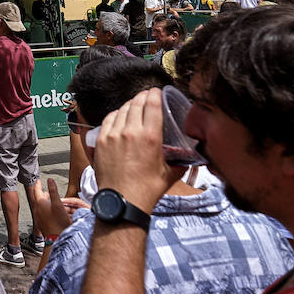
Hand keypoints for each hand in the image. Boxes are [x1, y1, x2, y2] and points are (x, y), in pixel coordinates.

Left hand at [28, 177, 73, 238]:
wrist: (57, 238)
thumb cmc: (58, 222)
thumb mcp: (58, 204)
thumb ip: (53, 191)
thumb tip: (49, 180)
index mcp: (40, 203)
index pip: (37, 190)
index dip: (38, 184)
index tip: (38, 180)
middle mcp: (37, 210)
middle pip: (38, 199)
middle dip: (42, 194)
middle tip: (45, 190)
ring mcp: (39, 217)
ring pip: (40, 206)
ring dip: (44, 202)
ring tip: (49, 200)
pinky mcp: (41, 223)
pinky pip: (42, 213)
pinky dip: (45, 209)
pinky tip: (50, 211)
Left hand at [91, 88, 182, 213]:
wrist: (122, 202)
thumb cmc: (146, 190)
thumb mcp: (170, 174)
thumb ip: (181, 161)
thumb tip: (191, 156)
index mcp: (150, 137)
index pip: (152, 105)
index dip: (155, 94)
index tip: (156, 91)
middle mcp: (130, 131)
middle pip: (136, 103)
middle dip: (143, 97)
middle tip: (147, 96)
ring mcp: (113, 135)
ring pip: (122, 110)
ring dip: (130, 104)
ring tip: (135, 105)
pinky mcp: (101, 140)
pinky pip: (108, 119)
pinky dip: (116, 114)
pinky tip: (119, 116)